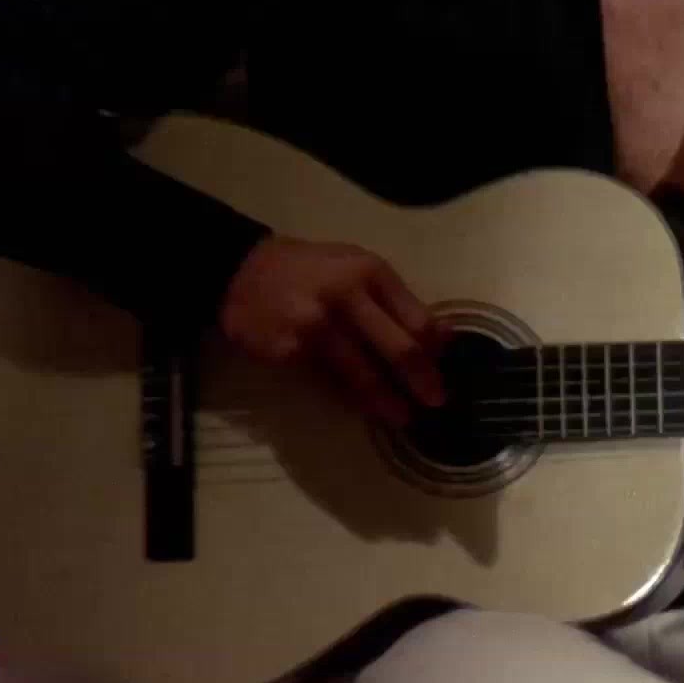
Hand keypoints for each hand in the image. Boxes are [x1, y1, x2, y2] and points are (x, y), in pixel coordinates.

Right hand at [221, 235, 447, 425]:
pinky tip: (364, 408)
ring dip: (389, 401)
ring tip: (402, 416)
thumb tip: (441, 338)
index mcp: (371, 272)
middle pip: (400, 349)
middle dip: (422, 381)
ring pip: (366, 375)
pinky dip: (352, 399)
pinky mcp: (293, 353)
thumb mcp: (356, 266)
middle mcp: (347, 296)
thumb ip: (396, 299)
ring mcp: (318, 327)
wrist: (241, 273)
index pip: (418, 319)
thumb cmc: (309, 270)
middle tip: (436, 401)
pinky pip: (332, 383)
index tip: (442, 367)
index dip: (435, 350)